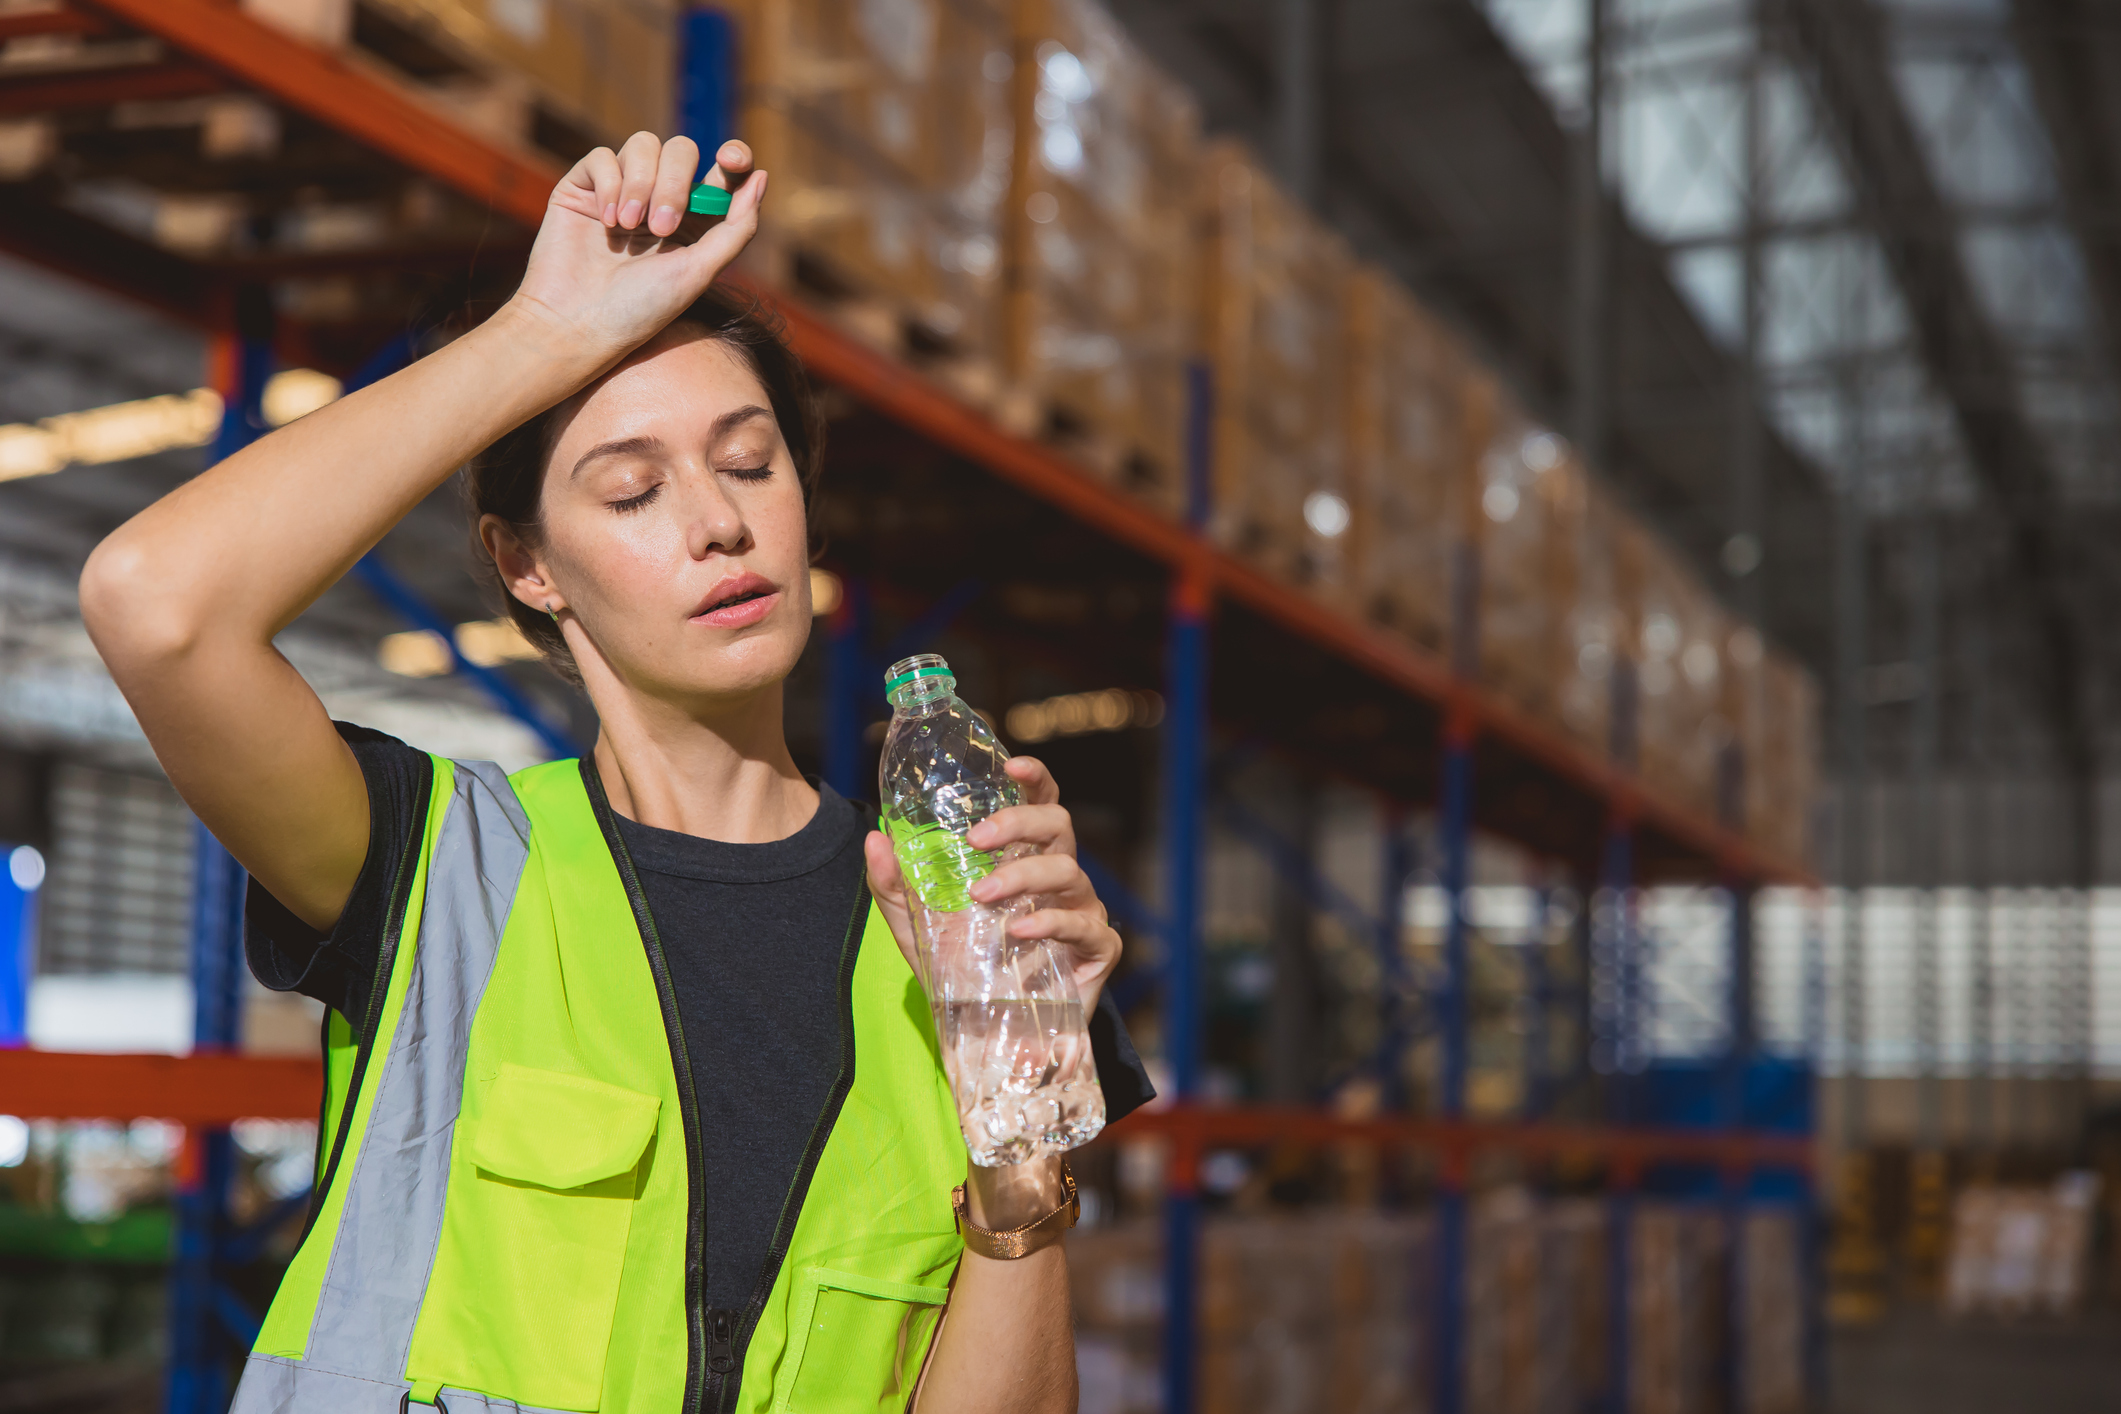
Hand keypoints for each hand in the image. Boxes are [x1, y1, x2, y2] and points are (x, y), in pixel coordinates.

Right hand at [508, 134, 765, 365]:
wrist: (577, 325)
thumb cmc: (641, 308)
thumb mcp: (701, 271)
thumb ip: (736, 227)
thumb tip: (762, 178)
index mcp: (695, 219)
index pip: (722, 171)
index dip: (735, 155)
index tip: (733, 160)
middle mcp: (659, 199)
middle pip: (681, 151)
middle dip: (676, 184)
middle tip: (661, 229)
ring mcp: (621, 190)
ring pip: (644, 145)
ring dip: (642, 184)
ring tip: (629, 227)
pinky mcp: (583, 187)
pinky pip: (603, 156)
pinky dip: (610, 184)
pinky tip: (606, 223)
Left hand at [864, 756, 1122, 1015]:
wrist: (988, 1036)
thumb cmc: (960, 970)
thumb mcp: (915, 927)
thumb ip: (894, 884)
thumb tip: (875, 837)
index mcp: (1024, 859)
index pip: (1040, 802)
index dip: (1034, 777)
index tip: (1012, 764)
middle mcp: (1058, 877)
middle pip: (1058, 824)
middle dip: (1019, 822)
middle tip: (977, 838)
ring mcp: (1082, 911)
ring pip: (1069, 871)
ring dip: (1023, 875)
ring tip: (983, 895)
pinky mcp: (1097, 951)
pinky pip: (1086, 926)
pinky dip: (1052, 924)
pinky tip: (1018, 933)